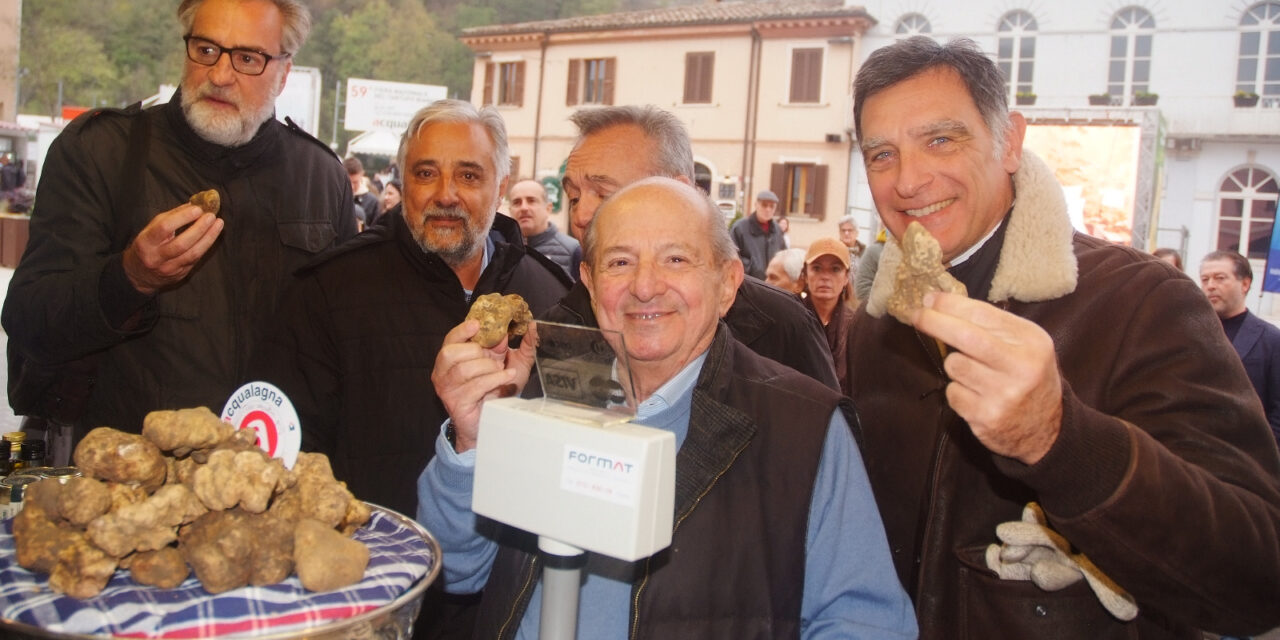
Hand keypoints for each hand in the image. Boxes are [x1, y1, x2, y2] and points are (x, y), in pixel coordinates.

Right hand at [122, 203, 223, 294]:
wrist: (140, 274)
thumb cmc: (148, 245)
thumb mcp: (151, 229)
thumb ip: (172, 217)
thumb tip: (194, 203)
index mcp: (145, 242)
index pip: (164, 228)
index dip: (182, 217)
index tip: (197, 209)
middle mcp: (156, 257)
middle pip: (181, 243)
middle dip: (199, 228)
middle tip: (211, 216)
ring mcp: (169, 268)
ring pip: (192, 254)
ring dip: (208, 238)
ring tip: (218, 224)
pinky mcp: (180, 274)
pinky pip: (196, 259)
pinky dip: (205, 245)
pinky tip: (212, 235)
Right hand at [431, 320, 537, 451]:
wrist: (492, 421)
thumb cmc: (498, 390)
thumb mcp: (511, 363)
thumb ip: (520, 346)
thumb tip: (531, 326)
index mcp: (452, 359)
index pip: (450, 339)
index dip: (462, 330)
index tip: (477, 325)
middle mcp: (444, 373)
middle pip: (452, 352)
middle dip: (477, 352)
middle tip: (496, 358)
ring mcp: (448, 389)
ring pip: (463, 369)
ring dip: (488, 367)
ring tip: (501, 370)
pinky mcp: (458, 403)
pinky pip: (475, 386)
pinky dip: (494, 379)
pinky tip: (507, 377)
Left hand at [911, 292, 1062, 464]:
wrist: (1047, 427)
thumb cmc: (1028, 376)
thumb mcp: (1025, 344)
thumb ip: (991, 325)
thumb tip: (942, 303)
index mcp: (1031, 342)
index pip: (983, 315)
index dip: (950, 305)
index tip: (929, 299)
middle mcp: (1020, 367)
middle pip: (965, 336)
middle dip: (935, 322)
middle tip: (917, 314)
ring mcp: (1003, 395)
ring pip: (954, 365)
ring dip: (954, 363)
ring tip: (972, 370)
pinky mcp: (986, 417)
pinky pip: (953, 393)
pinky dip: (957, 389)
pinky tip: (975, 393)